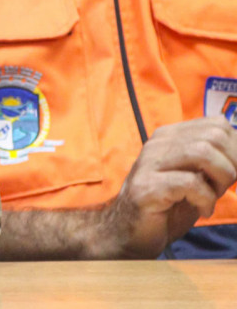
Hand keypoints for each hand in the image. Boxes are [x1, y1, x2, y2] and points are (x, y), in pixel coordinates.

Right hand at [95, 117, 236, 256]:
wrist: (130, 231)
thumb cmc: (168, 206)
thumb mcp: (196, 178)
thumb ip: (214, 163)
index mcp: (170, 136)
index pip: (217, 124)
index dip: (235, 150)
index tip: (231, 174)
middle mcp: (158, 144)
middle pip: (213, 136)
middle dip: (231, 165)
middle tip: (222, 188)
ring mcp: (150, 163)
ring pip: (202, 152)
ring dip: (220, 180)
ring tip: (213, 196)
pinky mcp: (147, 187)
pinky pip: (191, 183)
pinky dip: (206, 200)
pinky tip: (202, 210)